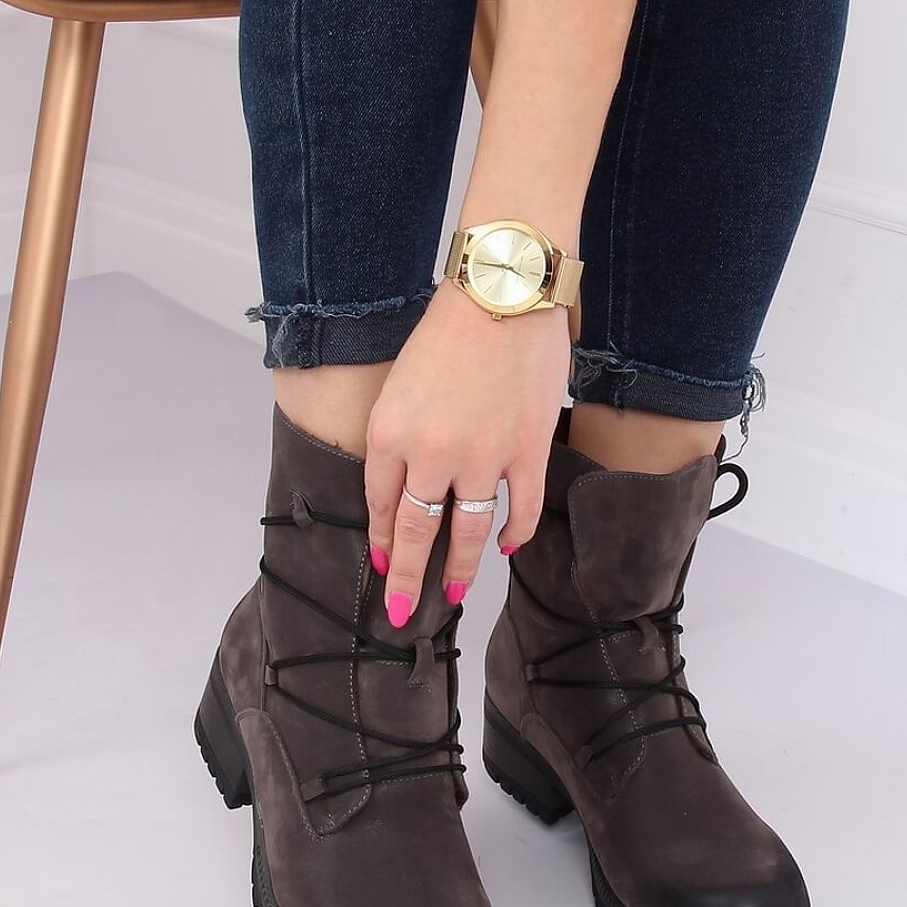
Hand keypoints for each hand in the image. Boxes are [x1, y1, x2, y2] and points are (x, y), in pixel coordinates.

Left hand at [364, 277, 571, 626]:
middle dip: (406, 578)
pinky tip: (505, 546)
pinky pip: (519, 510)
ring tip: (453, 594)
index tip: (381, 565)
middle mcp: (430, 454)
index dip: (381, 540)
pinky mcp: (527, 451)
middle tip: (401, 612)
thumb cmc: (447, 330)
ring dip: (460, 569)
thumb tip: (406, 485)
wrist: (501, 293)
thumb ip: (399, 437)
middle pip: (416, 532)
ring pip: (467, 532)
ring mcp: (482, 457)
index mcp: (389, 433)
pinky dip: (513, 534)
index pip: (380, 504)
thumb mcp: (400, 383)